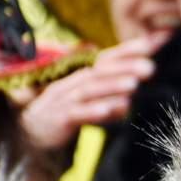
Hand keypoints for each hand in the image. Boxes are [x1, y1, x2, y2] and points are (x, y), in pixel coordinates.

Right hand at [18, 34, 162, 149]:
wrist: (30, 135)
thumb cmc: (64, 115)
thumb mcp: (87, 105)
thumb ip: (107, 101)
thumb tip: (129, 102)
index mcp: (80, 78)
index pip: (103, 60)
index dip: (123, 51)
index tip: (147, 45)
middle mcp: (71, 84)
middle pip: (99, 72)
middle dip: (124, 67)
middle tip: (149, 66)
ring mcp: (64, 100)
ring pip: (89, 91)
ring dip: (112, 87)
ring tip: (134, 85)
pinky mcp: (58, 118)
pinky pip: (76, 113)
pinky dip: (92, 110)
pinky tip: (108, 110)